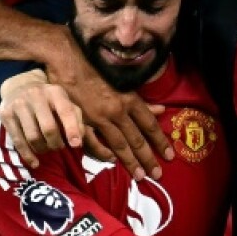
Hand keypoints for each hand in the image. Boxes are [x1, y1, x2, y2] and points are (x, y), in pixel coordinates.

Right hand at [0, 72, 83, 167]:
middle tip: (59, 148)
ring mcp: (19, 104)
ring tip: (46, 150)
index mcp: (54, 92)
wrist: (18, 86)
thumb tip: (79, 140)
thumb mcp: (64, 102)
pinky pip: (17, 140)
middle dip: (56, 143)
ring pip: (32, 136)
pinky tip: (35, 162)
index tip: (75, 145)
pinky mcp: (6, 115)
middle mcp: (36, 96)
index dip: (72, 129)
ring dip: (42, 149)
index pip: (65, 111)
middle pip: (48, 127)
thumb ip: (75, 118)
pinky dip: (27, 155)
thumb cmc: (48, 100)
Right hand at [47, 36, 169, 179]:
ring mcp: (99, 117)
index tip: (169, 156)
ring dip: (130, 162)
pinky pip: (94, 142)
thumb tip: (162, 110)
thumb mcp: (122, 81)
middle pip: (137, 139)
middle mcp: (117, 110)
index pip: (150, 125)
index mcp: (129, 99)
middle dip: (148, 159)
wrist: (67, 59)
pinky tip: (111, 161)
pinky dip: (103, 153)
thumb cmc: (96, 67)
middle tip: (158, 175)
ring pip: (119, 144)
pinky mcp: (81, 121)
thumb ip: (141, 100)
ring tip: (140, 176)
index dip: (160, 141)